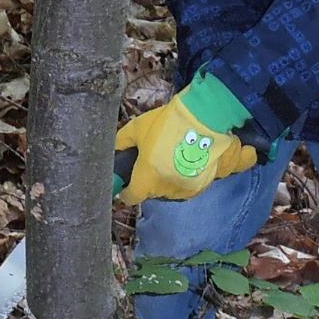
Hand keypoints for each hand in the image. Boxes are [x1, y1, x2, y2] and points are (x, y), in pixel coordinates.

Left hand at [114, 72, 258, 205]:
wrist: (204, 121)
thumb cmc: (166, 125)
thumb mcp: (137, 128)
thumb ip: (122, 141)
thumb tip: (114, 149)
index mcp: (144, 181)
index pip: (130, 198)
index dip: (126, 190)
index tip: (127, 182)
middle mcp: (163, 191)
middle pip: (150, 192)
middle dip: (148, 179)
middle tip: (152, 159)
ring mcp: (183, 191)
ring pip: (168, 190)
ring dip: (166, 179)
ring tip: (171, 158)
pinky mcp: (200, 187)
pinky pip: (186, 186)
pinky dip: (183, 178)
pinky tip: (185, 162)